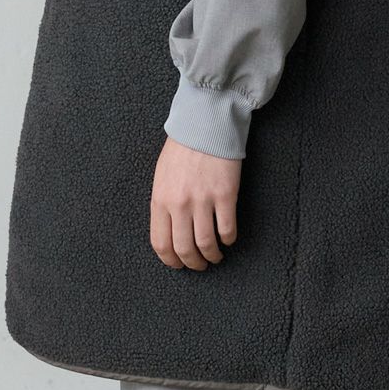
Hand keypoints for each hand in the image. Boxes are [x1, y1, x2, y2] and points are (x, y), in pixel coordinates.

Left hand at [150, 134, 240, 269]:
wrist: (205, 124)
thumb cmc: (182, 148)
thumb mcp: (162, 176)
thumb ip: (163, 203)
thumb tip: (170, 231)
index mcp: (160, 199)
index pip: (161, 243)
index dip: (170, 260)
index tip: (179, 265)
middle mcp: (180, 204)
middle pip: (184, 249)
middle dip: (193, 263)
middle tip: (199, 265)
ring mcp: (203, 200)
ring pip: (206, 244)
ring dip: (212, 256)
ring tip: (215, 256)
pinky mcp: (225, 195)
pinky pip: (227, 229)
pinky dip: (228, 239)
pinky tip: (228, 238)